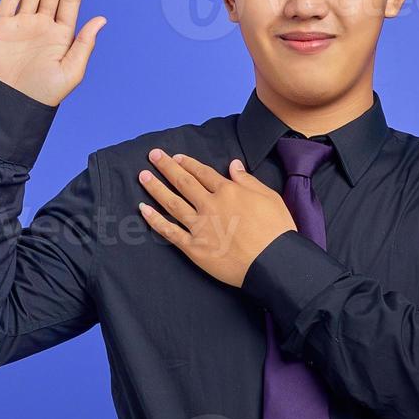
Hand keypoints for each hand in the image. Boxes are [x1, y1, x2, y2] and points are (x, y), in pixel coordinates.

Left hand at [138, 150, 296, 287]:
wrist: (273, 262)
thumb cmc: (276, 230)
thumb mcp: (269, 197)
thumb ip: (247, 180)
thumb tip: (233, 164)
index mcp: (229, 191)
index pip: (203, 173)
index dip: (188, 163)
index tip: (176, 157)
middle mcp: (210, 205)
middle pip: (184, 182)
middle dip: (166, 167)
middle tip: (152, 155)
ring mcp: (200, 226)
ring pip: (172, 203)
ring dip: (156, 188)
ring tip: (142, 176)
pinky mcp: (195, 247)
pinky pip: (170, 232)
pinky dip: (155, 221)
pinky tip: (143, 210)